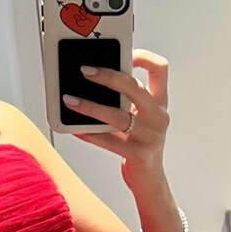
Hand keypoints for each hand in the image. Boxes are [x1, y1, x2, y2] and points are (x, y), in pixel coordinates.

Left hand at [62, 47, 169, 179]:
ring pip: (118, 116)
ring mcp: (150, 137)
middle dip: (108, 77)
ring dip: (91, 107)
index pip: (160, 70)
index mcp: (159, 103)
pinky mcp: (138, 155)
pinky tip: (75, 128)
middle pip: (135, 88)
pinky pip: (109, 141)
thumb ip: (125, 99)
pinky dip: (90, 134)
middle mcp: (159, 117)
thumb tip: (93, 78)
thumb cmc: (139, 144)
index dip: (143, 57)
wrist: (150, 179)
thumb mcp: (138, 117)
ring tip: (70, 100)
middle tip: (85, 71)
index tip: (124, 52)